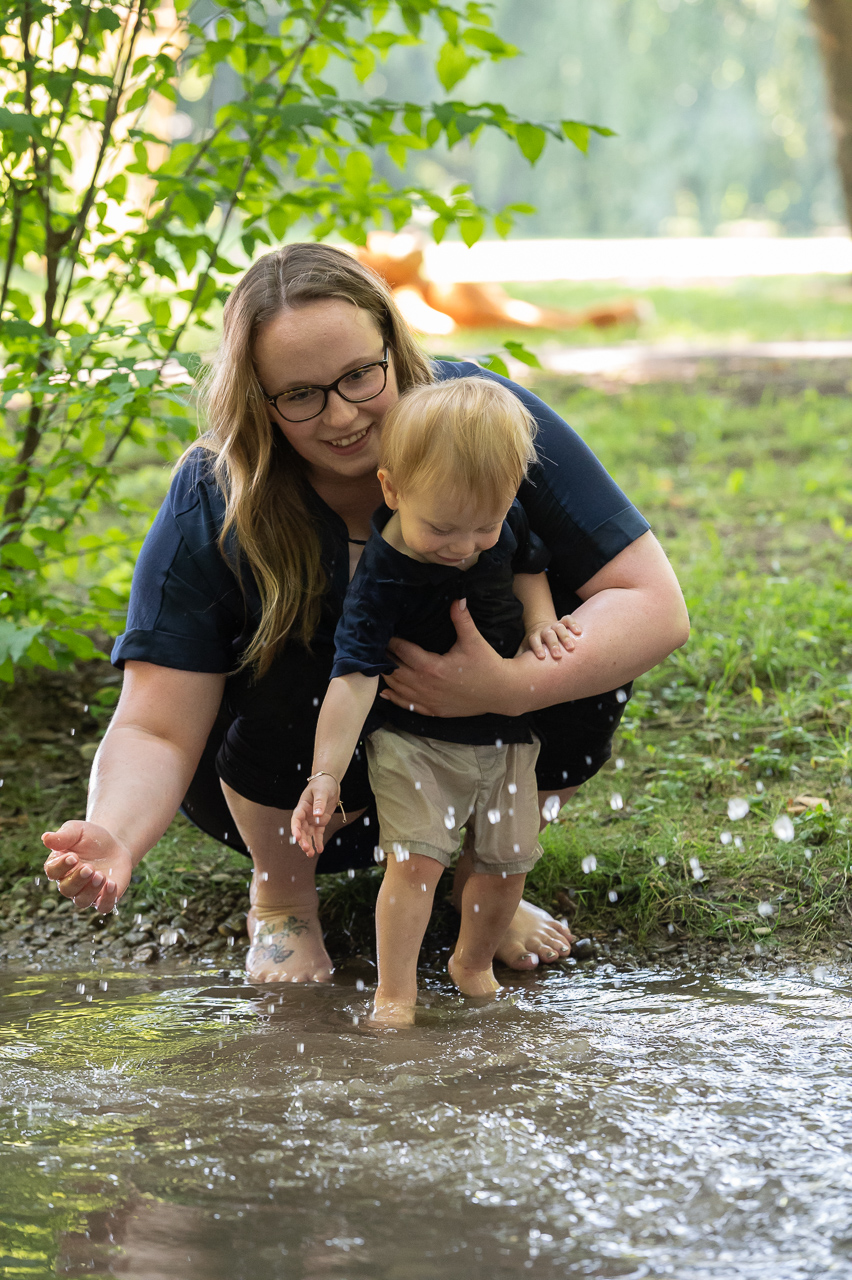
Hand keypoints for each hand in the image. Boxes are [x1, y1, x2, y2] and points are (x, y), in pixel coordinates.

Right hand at [42, 822, 133, 913]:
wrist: (115, 844)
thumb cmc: (91, 837)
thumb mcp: (78, 831)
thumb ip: (63, 836)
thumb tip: (45, 837)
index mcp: (59, 866)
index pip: (52, 872)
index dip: (61, 866)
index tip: (73, 857)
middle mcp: (70, 883)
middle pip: (67, 889)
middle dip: (77, 879)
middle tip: (89, 867)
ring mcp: (87, 892)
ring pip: (82, 901)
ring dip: (90, 890)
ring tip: (101, 875)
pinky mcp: (104, 897)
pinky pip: (103, 907)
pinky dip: (107, 899)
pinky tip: (111, 884)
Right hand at [291, 775, 340, 855]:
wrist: (329, 783)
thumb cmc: (323, 784)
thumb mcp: (321, 792)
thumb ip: (319, 803)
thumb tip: (317, 815)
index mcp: (302, 807)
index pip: (296, 819)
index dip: (295, 828)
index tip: (297, 837)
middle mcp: (305, 815)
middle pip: (302, 829)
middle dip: (303, 840)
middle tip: (306, 849)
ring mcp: (312, 820)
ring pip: (309, 834)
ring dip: (309, 844)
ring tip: (311, 854)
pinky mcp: (320, 822)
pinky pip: (318, 834)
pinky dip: (318, 841)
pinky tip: (319, 850)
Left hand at [382, 597, 508, 717]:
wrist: (501, 692)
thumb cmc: (487, 665)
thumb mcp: (474, 641)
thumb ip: (462, 619)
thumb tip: (457, 598)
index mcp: (433, 667)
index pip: (403, 652)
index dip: (391, 642)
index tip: (382, 634)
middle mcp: (426, 685)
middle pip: (395, 671)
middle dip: (385, 659)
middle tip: (375, 648)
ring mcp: (429, 700)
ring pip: (398, 689)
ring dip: (386, 677)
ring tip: (377, 665)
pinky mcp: (434, 711)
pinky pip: (408, 705)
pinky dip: (395, 698)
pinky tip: (385, 692)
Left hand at [525, 614, 581, 660]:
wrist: (540, 628)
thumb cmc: (534, 645)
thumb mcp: (525, 650)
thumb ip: (520, 659)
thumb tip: (512, 673)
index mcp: (534, 637)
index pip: (534, 640)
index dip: (537, 647)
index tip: (541, 657)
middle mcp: (544, 630)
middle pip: (548, 634)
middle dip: (553, 644)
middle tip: (558, 655)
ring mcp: (554, 625)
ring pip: (559, 627)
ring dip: (565, 636)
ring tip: (572, 647)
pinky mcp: (563, 622)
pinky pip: (568, 619)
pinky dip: (573, 624)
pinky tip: (579, 632)